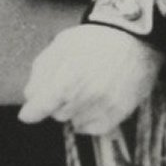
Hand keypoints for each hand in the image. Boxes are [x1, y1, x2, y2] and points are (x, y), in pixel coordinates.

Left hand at [18, 23, 162, 134]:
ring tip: (88, 88)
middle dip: (59, 102)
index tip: (28, 113)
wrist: (136, 38)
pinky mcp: (118, 115)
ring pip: (74, 122)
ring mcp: (102, 109)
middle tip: (73, 82)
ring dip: (76, 110)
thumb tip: (31, 96)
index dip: (31, 111)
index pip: (39, 109)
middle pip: (57, 114)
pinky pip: (93, 128)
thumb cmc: (96, 38)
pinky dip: (91, 118)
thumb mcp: (62, 44)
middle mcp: (84, 98)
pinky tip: (97, 100)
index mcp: (66, 79)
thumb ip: (42, 70)